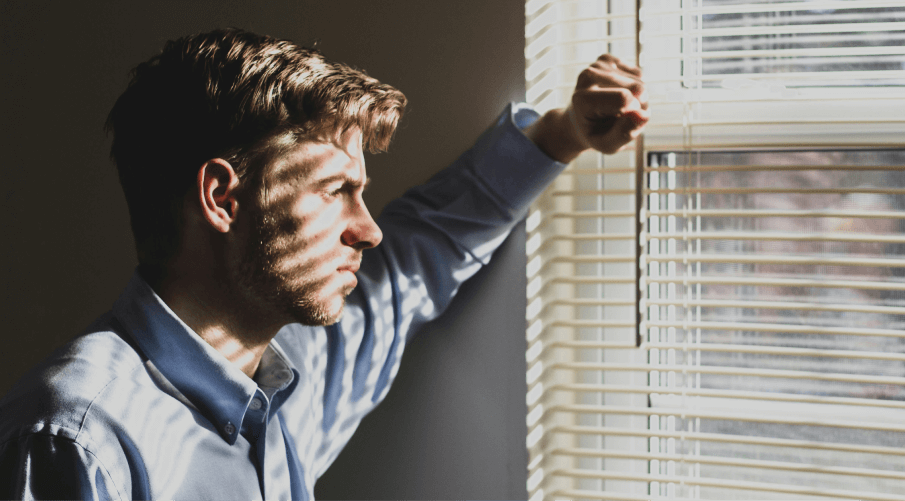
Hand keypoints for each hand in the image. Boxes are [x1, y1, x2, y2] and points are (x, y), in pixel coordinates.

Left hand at [527, 54, 648, 161]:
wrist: (579, 120)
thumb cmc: (594, 133)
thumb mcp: (606, 145)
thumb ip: (624, 134)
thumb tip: (643, 115)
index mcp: (582, 99)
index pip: (624, 99)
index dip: (634, 114)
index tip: (622, 123)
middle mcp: (587, 76)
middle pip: (638, 88)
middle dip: (639, 106)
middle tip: (622, 117)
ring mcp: (597, 65)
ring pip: (640, 81)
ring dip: (637, 99)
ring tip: (619, 108)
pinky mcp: (607, 60)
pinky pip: (638, 74)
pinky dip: (634, 88)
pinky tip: (619, 94)